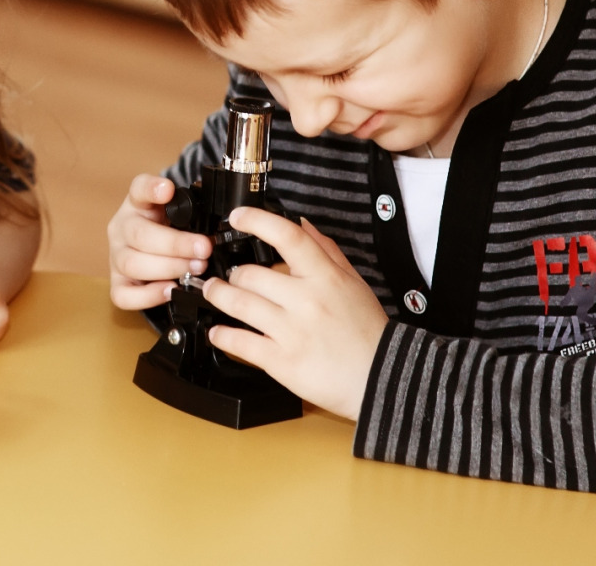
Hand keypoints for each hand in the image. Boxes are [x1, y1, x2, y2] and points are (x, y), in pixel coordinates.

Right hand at [107, 174, 211, 309]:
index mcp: (138, 203)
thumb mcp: (180, 214)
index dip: (151, 189)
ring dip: (168, 268)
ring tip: (195, 268)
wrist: (154, 250)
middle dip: (176, 244)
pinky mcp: (117, 282)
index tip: (168, 190)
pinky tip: (170, 289)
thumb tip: (218, 222)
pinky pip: (123, 294)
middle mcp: (122, 227)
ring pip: (131, 263)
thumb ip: (192, 213)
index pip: (138, 188)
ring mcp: (116, 256)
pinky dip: (148, 295)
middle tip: (203, 249)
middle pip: (139, 234)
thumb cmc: (170, 230)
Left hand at [201, 208, 389, 419]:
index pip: (288, 237)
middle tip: (228, 275)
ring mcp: (292, 332)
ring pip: (239, 303)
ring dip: (218, 295)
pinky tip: (218, 331)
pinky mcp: (282, 361)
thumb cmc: (368, 331)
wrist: (382, 378)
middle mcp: (306, 301)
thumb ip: (327, 252)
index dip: (257, 221)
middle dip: (233, 273)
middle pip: (251, 274)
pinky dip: (222, 335)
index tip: (238, 217)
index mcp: (325, 278)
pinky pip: (241, 343)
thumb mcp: (354, 283)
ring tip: (213, 292)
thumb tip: (302, 225)